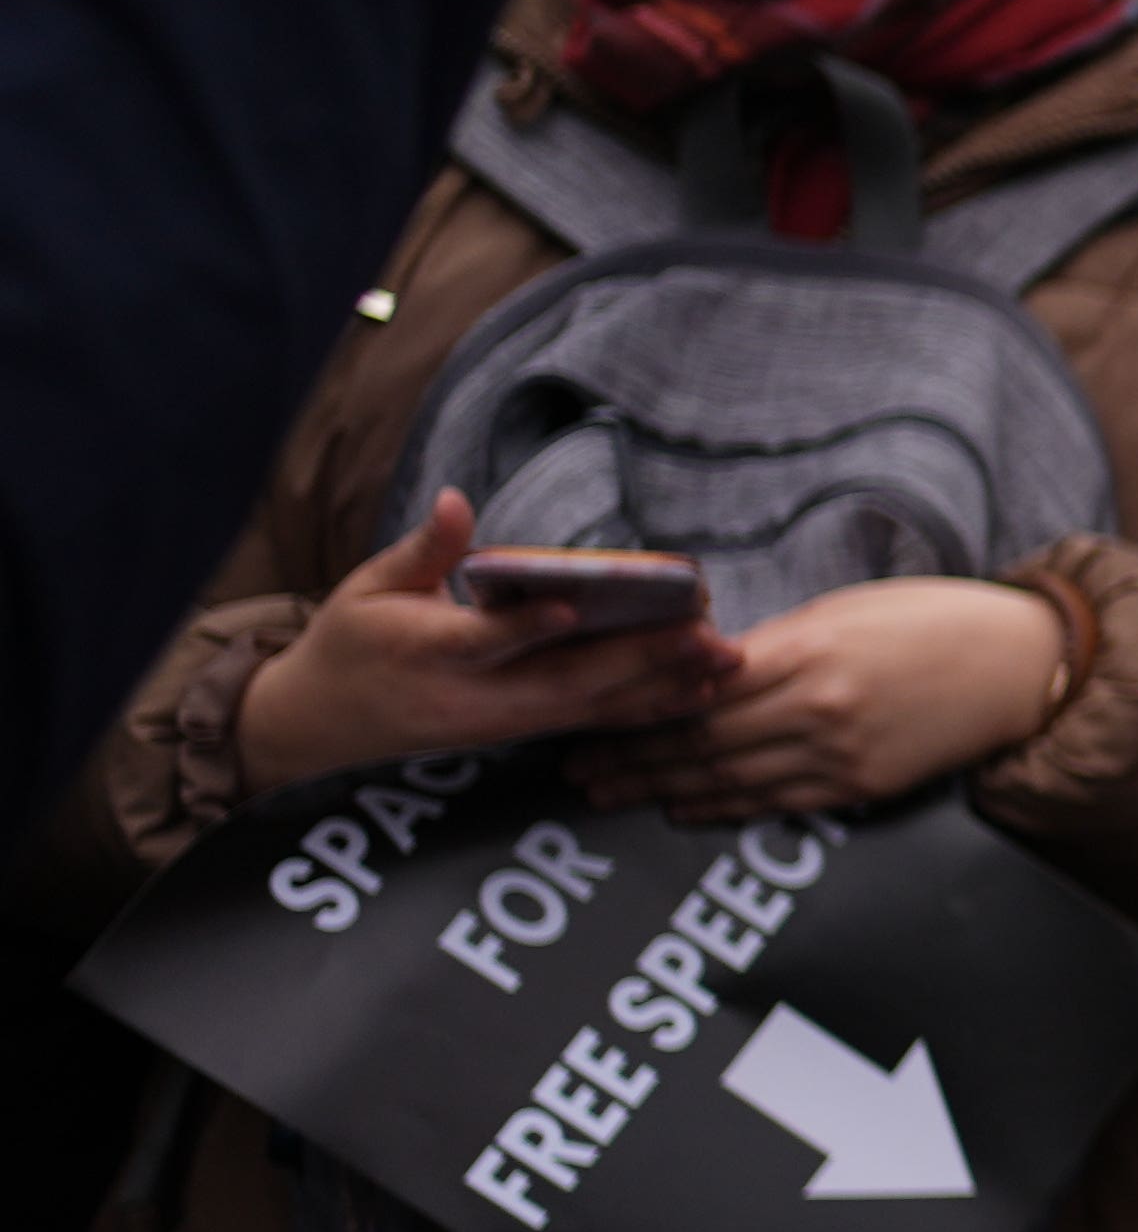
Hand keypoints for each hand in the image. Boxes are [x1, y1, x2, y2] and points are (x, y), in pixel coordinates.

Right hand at [230, 493, 743, 799]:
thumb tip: (452, 499)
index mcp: (423, 653)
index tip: (572, 608)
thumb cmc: (350, 643)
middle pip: (560, 683)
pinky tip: (701, 691)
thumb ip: (421, 550)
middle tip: (702, 634)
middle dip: (636, 660)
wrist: (318, 726)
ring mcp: (501, 724)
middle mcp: (471, 698)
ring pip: (590, 708)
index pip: (479, 640)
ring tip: (724, 662)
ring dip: (661, 686)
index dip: (525, 627)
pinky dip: (648, 707)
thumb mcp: (365, 588)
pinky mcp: (522, 732)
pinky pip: (592, 721)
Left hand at [566, 574, 1070, 821]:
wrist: (1020, 666)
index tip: (582, 713)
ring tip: (606, 793)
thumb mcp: (846, 610)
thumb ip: (773, 643)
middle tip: (573, 768)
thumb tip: (700, 667)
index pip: (694, 687)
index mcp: (807, 650)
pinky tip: (680, 808)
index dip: (630, 706)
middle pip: (696, 739)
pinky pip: (773, 802)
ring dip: (658, 789)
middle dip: (628, 757)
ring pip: (725, 779)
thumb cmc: (931, 620)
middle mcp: (817, 708)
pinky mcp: (861, 786)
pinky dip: (720, 807)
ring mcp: (839, 754)